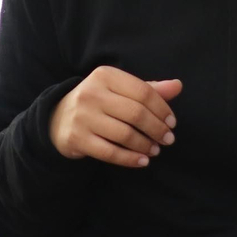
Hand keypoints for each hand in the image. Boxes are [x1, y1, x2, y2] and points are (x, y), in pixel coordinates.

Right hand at [49, 67, 180, 167]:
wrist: (58, 118)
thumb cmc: (98, 102)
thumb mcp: (120, 90)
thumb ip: (148, 89)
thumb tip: (177, 86)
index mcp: (105, 75)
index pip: (143, 92)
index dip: (162, 109)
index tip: (172, 122)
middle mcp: (91, 93)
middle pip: (135, 113)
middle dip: (157, 129)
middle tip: (168, 139)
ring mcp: (82, 117)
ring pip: (124, 134)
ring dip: (145, 145)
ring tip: (155, 150)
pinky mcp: (77, 138)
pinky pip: (110, 152)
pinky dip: (130, 159)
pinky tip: (142, 161)